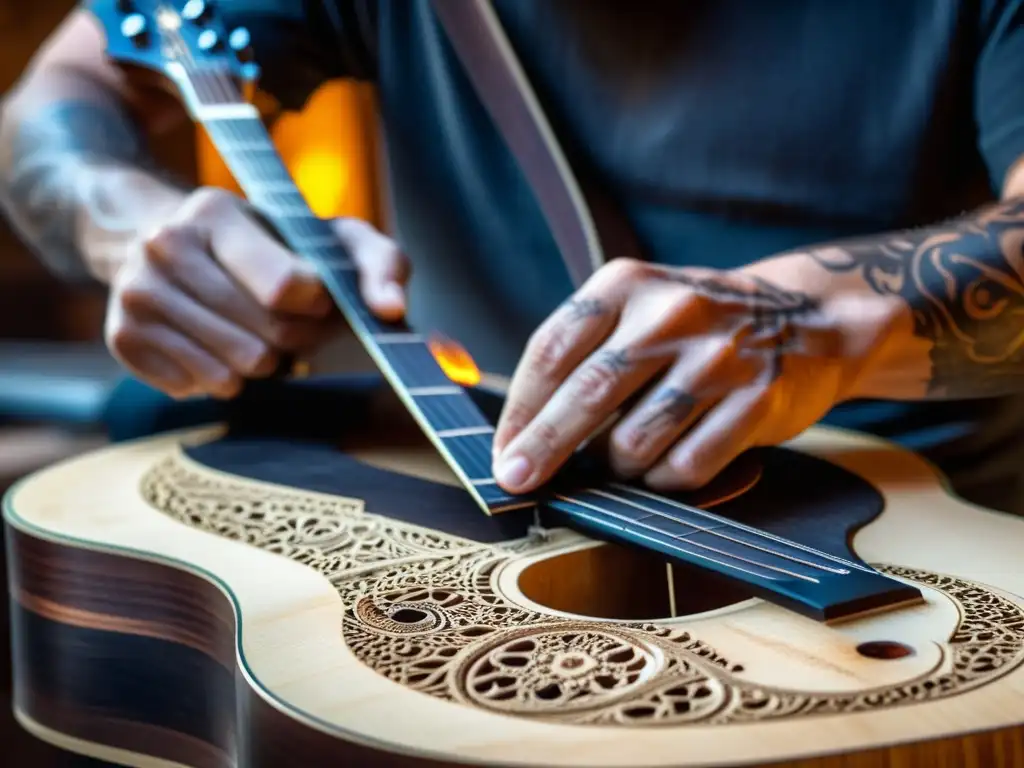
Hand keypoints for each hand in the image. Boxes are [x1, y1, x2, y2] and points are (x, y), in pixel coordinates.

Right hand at [104, 187, 407, 398]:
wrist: (175, 243)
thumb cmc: (273, 247)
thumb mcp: (334, 239)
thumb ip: (381, 264)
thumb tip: (392, 310)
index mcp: (216, 212)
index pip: (285, 289)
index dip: (316, 308)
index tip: (314, 297)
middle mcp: (164, 246)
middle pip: (264, 339)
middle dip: (292, 341)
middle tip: (285, 322)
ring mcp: (135, 293)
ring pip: (232, 372)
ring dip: (259, 365)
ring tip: (252, 332)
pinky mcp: (121, 338)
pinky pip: (198, 389)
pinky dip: (221, 378)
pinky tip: (217, 346)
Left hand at [492, 258, 894, 492]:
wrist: (809, 317)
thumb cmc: (697, 325)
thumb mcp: (638, 306)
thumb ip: (585, 352)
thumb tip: (525, 433)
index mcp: (626, 283)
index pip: (552, 350)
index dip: (521, 409)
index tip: (504, 450)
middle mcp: (671, 313)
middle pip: (587, 394)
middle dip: (544, 448)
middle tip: (518, 481)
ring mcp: (719, 356)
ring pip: (635, 442)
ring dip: (615, 467)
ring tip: (621, 460)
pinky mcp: (758, 400)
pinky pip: (686, 466)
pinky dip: (663, 481)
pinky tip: (665, 469)